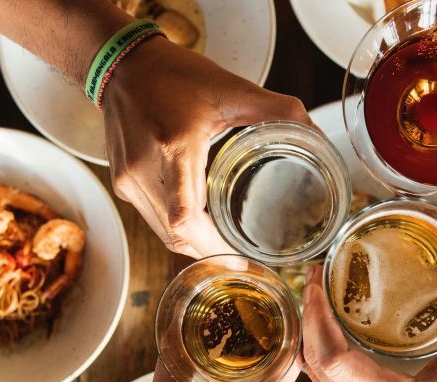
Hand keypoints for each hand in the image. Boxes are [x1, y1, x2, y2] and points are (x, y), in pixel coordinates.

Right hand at [102, 37, 312, 257]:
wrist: (123, 66)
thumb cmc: (174, 75)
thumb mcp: (231, 89)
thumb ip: (277, 110)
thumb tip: (313, 129)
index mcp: (175, 148)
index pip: (185, 218)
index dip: (213, 248)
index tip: (240, 260)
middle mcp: (145, 170)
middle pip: (176, 235)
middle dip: (210, 252)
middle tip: (240, 258)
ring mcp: (129, 180)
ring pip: (162, 233)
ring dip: (192, 244)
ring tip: (223, 247)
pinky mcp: (122, 183)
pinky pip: (152, 219)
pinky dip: (176, 227)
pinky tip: (198, 224)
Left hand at [300, 268, 436, 381]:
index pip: (334, 361)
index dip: (318, 320)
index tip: (318, 288)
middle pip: (316, 364)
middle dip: (309, 318)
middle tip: (314, 282)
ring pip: (316, 376)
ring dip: (312, 336)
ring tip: (318, 299)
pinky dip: (322, 354)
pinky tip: (328, 331)